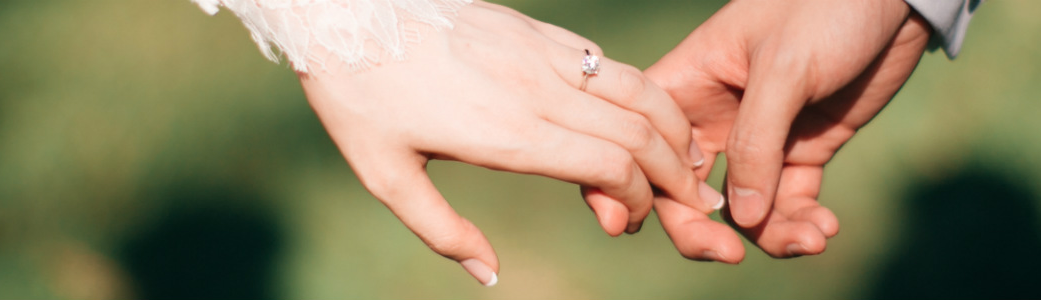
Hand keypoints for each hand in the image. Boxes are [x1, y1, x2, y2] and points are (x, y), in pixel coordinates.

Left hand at [299, 1, 723, 285]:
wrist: (346, 12)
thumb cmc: (359, 96)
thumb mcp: (384, 175)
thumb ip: (441, 230)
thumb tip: (490, 275)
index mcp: (508, 133)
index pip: (610, 165)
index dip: (638, 198)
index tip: (629, 221)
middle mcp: (537, 90)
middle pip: (639, 130)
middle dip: (677, 172)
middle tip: (694, 201)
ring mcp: (541, 53)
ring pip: (636, 87)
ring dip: (673, 126)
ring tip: (689, 158)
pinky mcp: (536, 31)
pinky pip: (605, 62)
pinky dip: (640, 91)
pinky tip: (643, 114)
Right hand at [644, 0, 932, 261]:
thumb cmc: (827, 7)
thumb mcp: (785, 68)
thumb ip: (757, 142)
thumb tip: (742, 219)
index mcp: (689, 80)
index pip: (644, 141)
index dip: (634, 183)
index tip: (637, 221)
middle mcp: (716, 114)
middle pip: (686, 189)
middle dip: (703, 229)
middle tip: (728, 256)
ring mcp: (761, 136)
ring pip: (744, 207)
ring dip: (770, 233)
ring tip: (811, 239)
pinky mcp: (804, 148)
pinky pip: (790, 201)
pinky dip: (802, 222)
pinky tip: (825, 228)